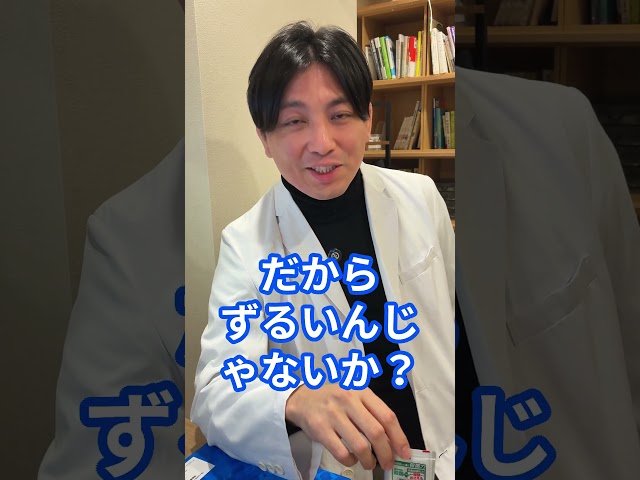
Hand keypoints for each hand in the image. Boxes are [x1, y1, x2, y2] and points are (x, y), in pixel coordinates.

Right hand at [285, 384, 410, 470]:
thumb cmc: (334, 397)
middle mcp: (348, 400)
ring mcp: (333, 414)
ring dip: (369, 461)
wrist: (302, 396)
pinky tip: (351, 459)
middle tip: (389, 463)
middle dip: (387, 453)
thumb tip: (393, 441)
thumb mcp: (355, 395)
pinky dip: (350, 461)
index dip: (399, 437)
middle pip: (376, 432)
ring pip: (360, 445)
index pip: (387, 416)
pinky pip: (341, 452)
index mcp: (362, 391)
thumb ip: (373, 413)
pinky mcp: (320, 429)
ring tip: (370, 464)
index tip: (404, 453)